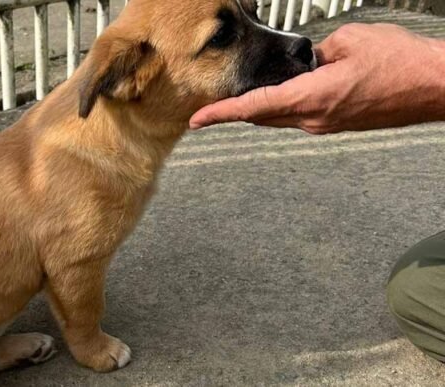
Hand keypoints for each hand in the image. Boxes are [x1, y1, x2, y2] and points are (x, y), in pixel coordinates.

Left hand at [189, 23, 444, 133]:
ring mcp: (324, 125)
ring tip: (237, 100)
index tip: (199, 119)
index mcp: (311, 99)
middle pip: (260, 116)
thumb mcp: (349, 42)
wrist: (434, 87)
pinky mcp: (335, 124)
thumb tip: (306, 61)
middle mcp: (313, 119)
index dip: (222, 114)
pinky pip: (296, 117)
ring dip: (256, 109)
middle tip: (211, 106)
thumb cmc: (400, 63)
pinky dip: (279, 108)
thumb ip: (316, 52)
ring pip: (278, 118)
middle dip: (234, 111)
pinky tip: (276, 96)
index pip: (253, 108)